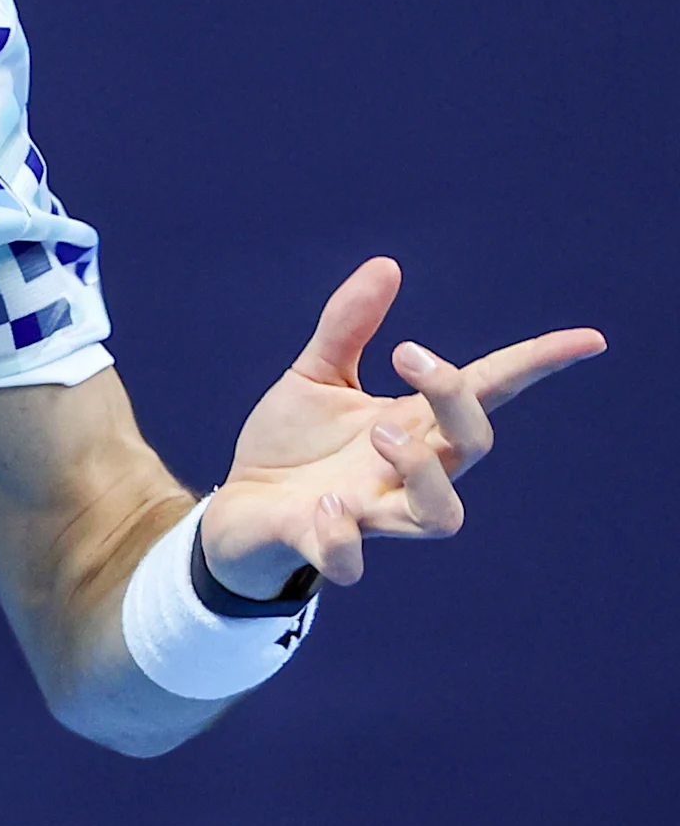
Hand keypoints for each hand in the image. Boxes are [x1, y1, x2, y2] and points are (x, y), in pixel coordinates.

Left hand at [205, 257, 604, 594]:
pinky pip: (350, 560)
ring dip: (421, 472)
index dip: (538, 365)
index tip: (588, 339)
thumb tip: (387, 265)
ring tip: (380, 435)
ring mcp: (372, 514)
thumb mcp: (315, 376)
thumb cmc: (292, 444)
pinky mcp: (325, 547)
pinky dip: (343, 537)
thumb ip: (348, 327)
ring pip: (440, 515)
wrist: (237, 507)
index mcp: (413, 423)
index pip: (488, 391)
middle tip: (407, 358)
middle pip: (473, 445)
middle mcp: (407, 472)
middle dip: (457, 400)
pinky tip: (327, 505)